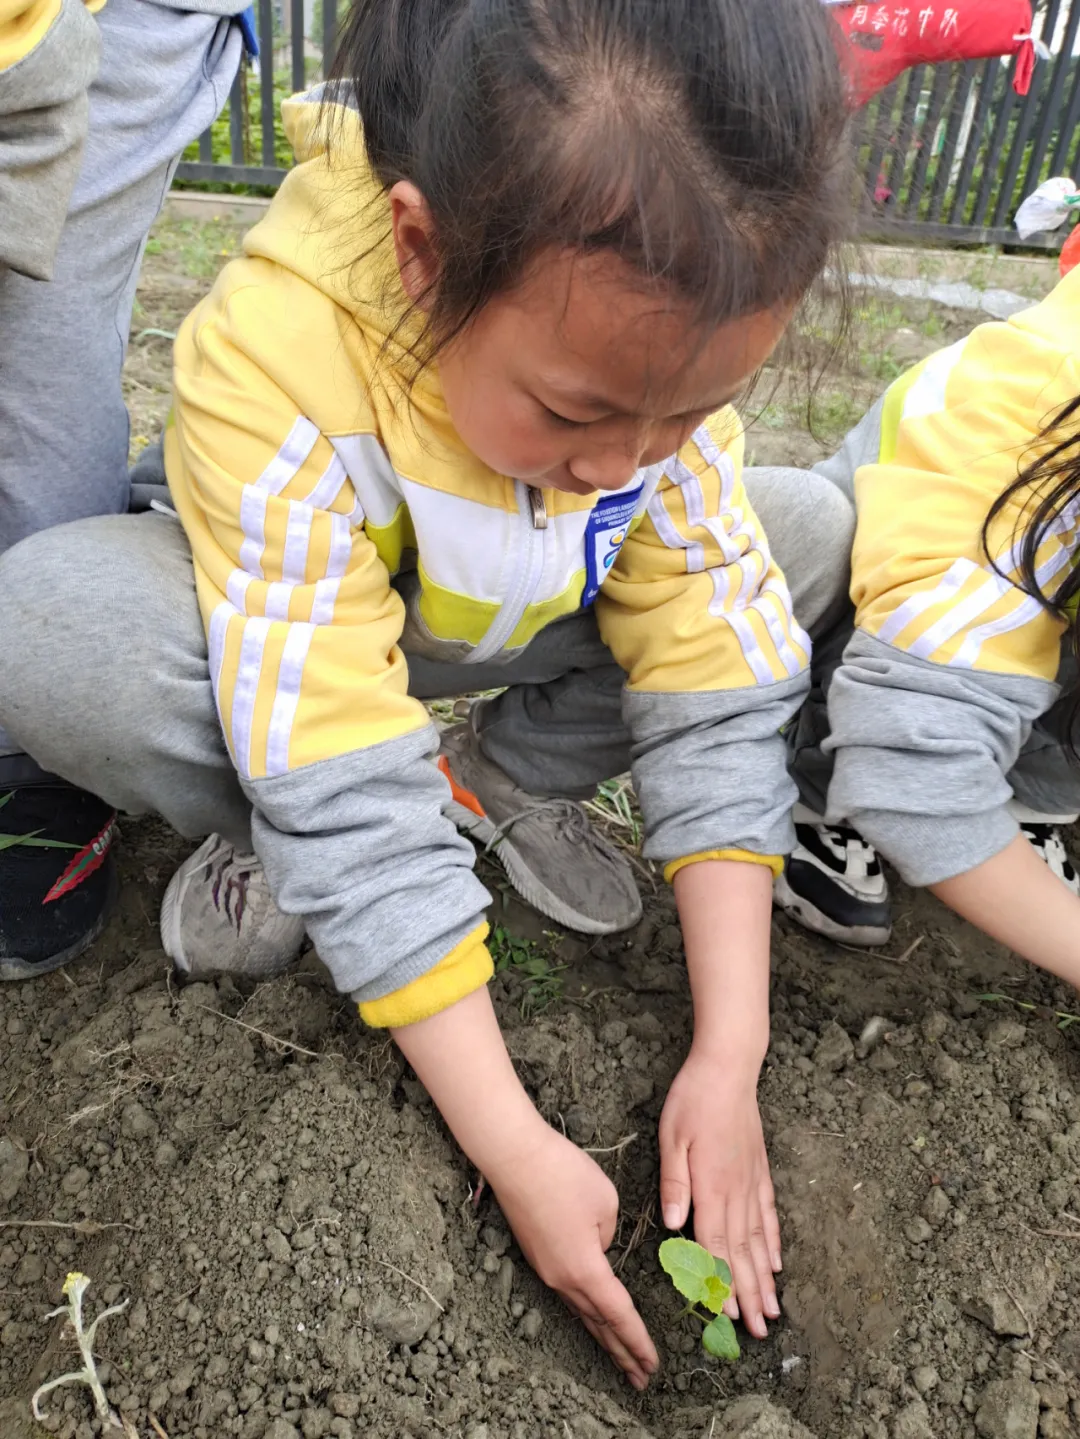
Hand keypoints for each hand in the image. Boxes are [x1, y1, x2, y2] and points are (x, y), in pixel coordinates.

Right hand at [487, 1126, 658, 1388]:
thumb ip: (609, 1236)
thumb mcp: (605, 1203)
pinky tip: (593, 1316)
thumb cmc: (563, 1174)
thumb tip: (598, 1248)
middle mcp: (562, 1278)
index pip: (619, 1316)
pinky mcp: (537, 1255)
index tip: (653, 1366)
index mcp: (585, 1269)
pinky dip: (586, 1312)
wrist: (513, 1157)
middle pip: (598, 1325)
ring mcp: (546, 1268)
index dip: (638, 1342)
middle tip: (641, 1379)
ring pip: (581, 1311)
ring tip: (620, 1359)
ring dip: (602, 1336)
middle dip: (621, 1354)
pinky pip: (567, 1293)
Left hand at [659, 1049, 780, 1338]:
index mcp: (712, 1186)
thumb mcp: (671, 1137)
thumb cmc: (693, 1099)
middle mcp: (736, 1190)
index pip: (716, 1244)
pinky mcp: (759, 1170)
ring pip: (760, 1240)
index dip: (722, 1282)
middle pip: (743, 1252)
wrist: (728, 1067)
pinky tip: (777, 1262)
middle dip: (750, 1295)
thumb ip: (674, 1183)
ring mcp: (752, 1181)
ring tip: (773, 1309)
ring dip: (764, 1277)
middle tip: (759, 1332)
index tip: (729, 1317)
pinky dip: (774, 1242)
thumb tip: (674, 1226)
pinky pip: (769, 1214)